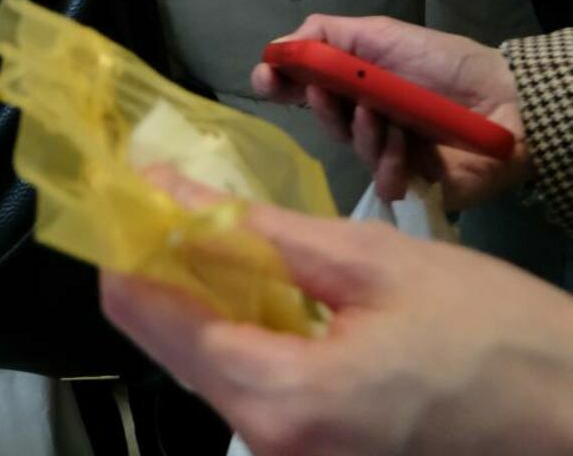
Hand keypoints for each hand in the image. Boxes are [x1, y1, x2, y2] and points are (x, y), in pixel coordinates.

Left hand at [102, 203, 572, 455]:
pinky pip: (257, 387)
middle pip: (178, 344)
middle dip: (170, 263)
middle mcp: (271, 449)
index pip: (149, 315)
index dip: (129, 241)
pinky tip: (270, 283)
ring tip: (226, 225)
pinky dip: (251, 331)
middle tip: (177, 190)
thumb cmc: (487, 332)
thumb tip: (168, 191)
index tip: (125, 183)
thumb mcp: (367, 260)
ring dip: (211, 295)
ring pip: (215, 364)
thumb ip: (255, 230)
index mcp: (278, 400)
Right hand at [253, 14, 527, 207]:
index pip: (306, 86)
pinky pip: (384, 183)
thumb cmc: (443, 64)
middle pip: (323, 120)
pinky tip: (407, 149)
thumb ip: (327, 35)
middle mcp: (368, 119)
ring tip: (384, 117)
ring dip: (362, 132)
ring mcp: (390, 154)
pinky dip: (389, 165)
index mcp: (358, 83)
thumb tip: (277, 48)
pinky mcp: (414, 186)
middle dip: (323, 107)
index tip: (264, 79)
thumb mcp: (382, 35)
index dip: (280, 84)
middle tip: (328, 93)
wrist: (505, 101)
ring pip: (351, 150)